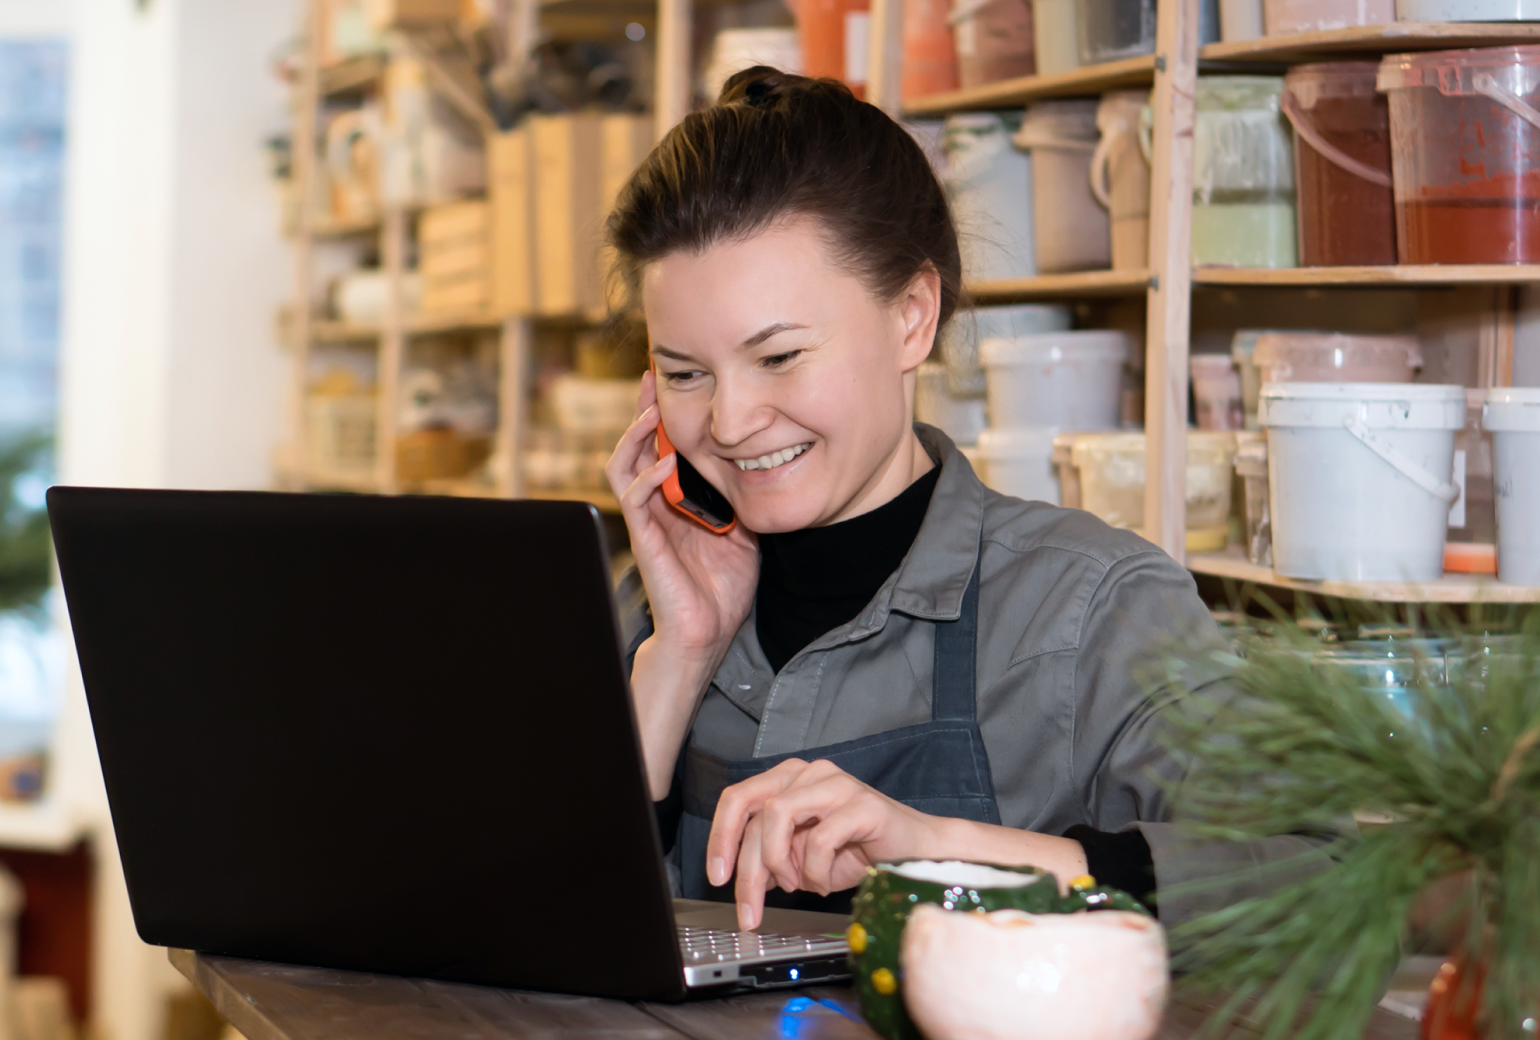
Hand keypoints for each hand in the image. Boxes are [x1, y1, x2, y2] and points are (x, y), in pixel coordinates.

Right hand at [606, 370, 758, 658]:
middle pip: (635, 446)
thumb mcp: (743, 532)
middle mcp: (656, 505)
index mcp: (676, 500)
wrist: (707, 633)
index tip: (673, 382)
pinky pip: (635, 500)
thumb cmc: (722, 588)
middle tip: (650, 378)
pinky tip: (664, 462)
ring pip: (623, 466)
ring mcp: (647, 521)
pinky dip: (647, 477)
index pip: (660, 446)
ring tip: (650, 411)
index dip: (662, 415)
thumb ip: (742, 500)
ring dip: (633, 435)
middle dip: (641, 410)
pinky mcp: (645, 540)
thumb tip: (763, 469)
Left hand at [707, 759, 943, 928]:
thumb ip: (772, 857)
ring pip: (778, 815)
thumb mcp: (802, 857)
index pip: (738, 798)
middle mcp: (810, 773)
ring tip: (798, 885)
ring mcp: (836, 784)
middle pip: (755, 813)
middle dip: (747, 869)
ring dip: (780, 862)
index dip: (720, 838)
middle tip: (749, 909)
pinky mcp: (862, 804)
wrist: (915, 853)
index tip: (717, 876)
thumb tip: (741, 877)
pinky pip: (819, 839)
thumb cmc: (860, 850)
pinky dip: (815, 871)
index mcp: (791, 779)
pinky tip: (826, 882)